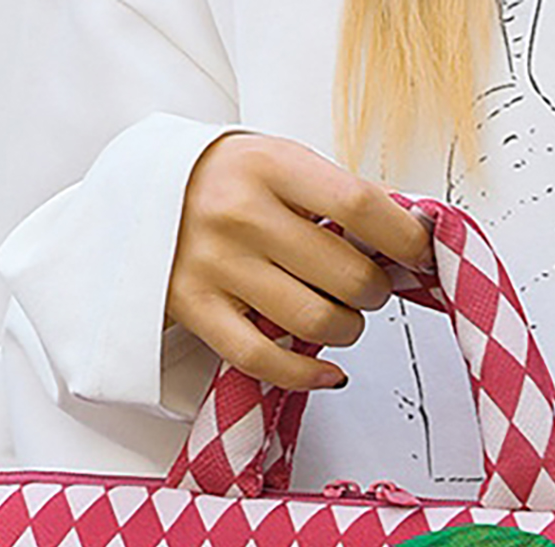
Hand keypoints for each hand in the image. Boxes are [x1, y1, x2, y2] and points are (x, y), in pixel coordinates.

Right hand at [166, 133, 433, 389]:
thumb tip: (413, 230)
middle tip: (366, 288)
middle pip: (346, 275)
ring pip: (316, 321)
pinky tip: (329, 371)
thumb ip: (339, 194)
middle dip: (374, 292)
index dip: (403, 240)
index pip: (360, 206)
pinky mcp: (195, 310)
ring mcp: (214, 265)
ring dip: (348, 330)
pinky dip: (309, 375)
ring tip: (342, 318)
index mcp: (269, 165)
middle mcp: (239, 214)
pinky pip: (266, 360)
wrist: (136, 193)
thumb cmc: (226, 182)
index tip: (418, 254)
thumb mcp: (280, 164)